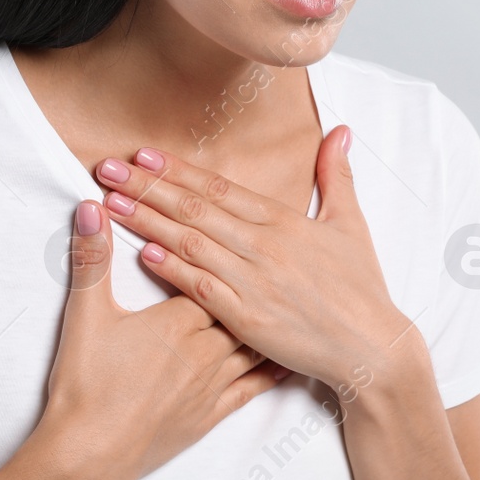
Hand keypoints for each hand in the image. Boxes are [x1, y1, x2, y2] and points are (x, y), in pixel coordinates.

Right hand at [35, 199, 287, 479]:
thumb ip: (93, 258)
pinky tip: (287, 360)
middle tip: (278, 256)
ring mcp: (212, 384)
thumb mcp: (85, 316)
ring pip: (254, 342)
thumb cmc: (86, 386)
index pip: (209, 270)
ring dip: (271, 320)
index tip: (236, 225)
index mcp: (179, 319)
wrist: (90, 455)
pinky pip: (253, 388)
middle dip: (252, 279)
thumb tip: (92, 208)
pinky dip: (273, 370)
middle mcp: (206, 349)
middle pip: (239, 302)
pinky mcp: (210, 415)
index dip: (219, 246)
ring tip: (294, 299)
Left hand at [93, 126, 411, 392]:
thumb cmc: (361, 288)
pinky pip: (203, 288)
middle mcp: (264, 245)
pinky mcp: (248, 317)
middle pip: (195, 208)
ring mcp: (254, 281)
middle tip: (107, 168)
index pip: (219, 187)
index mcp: (283, 221)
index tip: (142, 154)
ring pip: (191, 243)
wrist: (372, 347)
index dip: (177, 170)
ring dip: (148, 221)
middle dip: (147, 186)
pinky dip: (173, 269)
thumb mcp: (350, 224)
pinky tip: (144, 252)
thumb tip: (340, 132)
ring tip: (112, 203)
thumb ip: (336, 176)